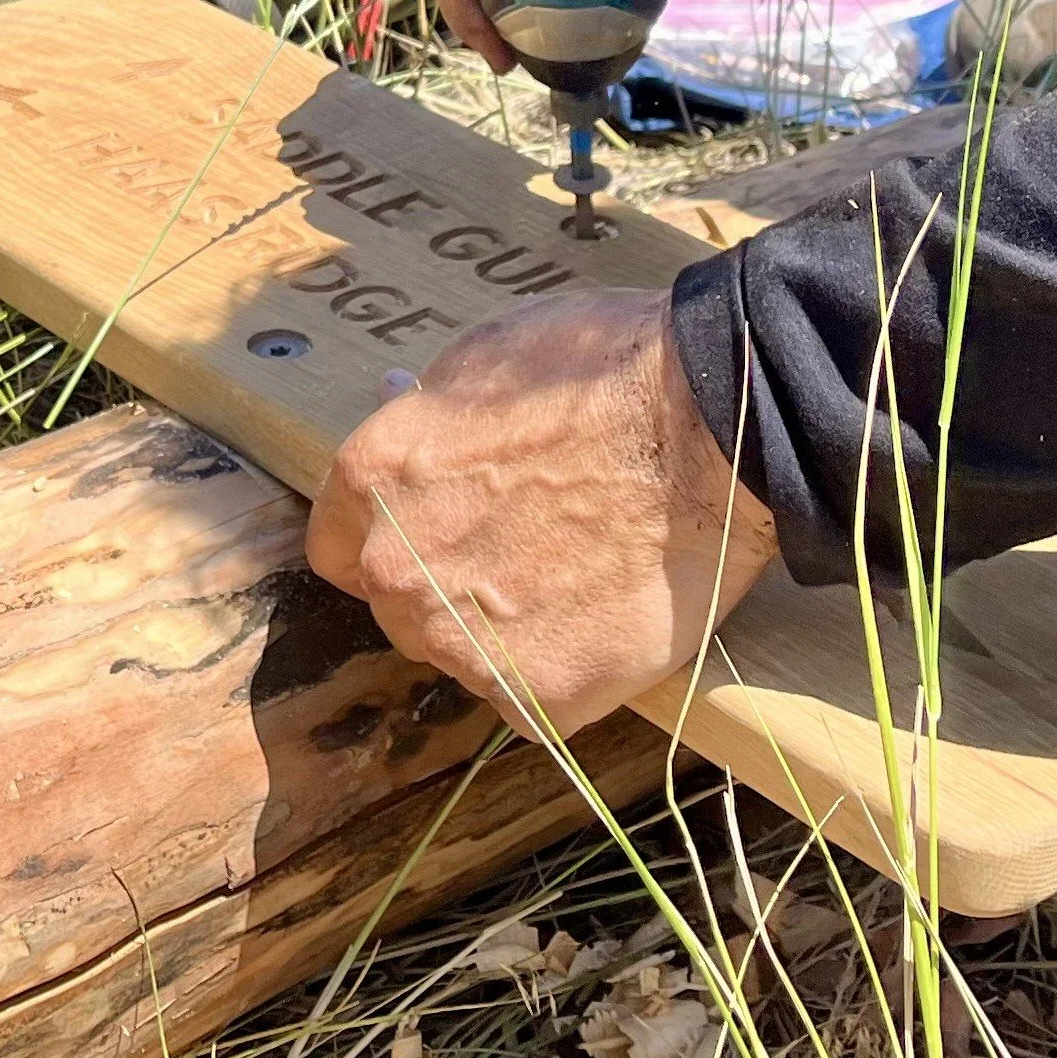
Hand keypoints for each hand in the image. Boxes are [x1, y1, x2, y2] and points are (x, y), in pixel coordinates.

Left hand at [305, 289, 777, 736]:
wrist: (717, 429)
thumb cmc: (612, 370)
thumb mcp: (494, 353)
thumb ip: (434, 408)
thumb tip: (401, 403)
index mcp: (375, 478)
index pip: (338, 546)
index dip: (396, 536)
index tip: (442, 530)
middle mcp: (399, 570)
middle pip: (402, 607)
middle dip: (453, 585)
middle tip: (536, 549)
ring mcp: (465, 642)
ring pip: (466, 659)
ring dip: (509, 635)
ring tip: (586, 581)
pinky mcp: (540, 697)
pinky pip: (535, 703)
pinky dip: (568, 675)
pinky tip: (611, 623)